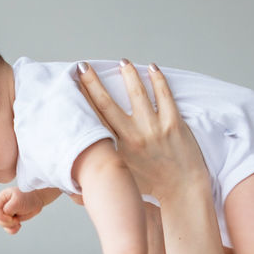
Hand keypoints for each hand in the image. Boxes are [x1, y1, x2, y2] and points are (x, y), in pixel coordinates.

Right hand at [0, 187, 44, 234]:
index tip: (11, 218)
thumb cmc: (28, 196)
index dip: (1, 217)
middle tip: (16, 220)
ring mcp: (6, 213)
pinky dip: (12, 230)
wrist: (37, 199)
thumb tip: (5, 216)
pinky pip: (8, 228)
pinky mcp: (11, 219)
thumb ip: (9, 208)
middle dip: (6, 222)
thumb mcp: (18, 201)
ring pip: (2, 224)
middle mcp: (2, 206)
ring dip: (10, 226)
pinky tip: (19, 225)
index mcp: (2, 199)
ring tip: (18, 222)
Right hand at [75, 60, 208, 202]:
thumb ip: (98, 179)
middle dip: (92, 83)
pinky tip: (152, 68)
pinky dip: (157, 79)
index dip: (82, 101)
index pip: (94, 120)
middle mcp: (133, 137)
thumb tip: (70, 191)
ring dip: (128, 74)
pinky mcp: (174, 123)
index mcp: (117, 151)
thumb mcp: (120, 181)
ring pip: (137, 93)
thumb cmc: (152, 189)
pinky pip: (164, 95)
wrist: (183, 191)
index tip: (73, 87)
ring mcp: (154, 128)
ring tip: (122, 62)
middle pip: (107, 103)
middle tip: (84, 67)